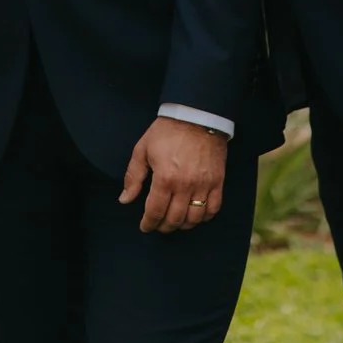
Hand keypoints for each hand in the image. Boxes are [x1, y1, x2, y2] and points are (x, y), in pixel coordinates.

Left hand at [119, 116, 227, 233]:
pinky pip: (213, 208)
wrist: (196, 115)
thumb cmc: (166, 131)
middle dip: (164, 227)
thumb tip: (124, 200)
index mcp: (164, 178)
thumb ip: (133, 177)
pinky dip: (204, 217)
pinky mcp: (217, 181)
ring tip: (175, 222)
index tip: (145, 226)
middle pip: (174, 219)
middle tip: (158, 225)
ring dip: (183, 225)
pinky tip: (196, 215)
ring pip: (194, 218)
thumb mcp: (142, 150)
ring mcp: (204, 184)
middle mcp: (185, 185)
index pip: (155, 211)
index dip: (148, 223)